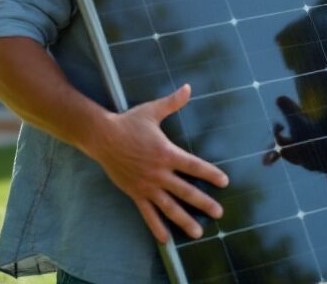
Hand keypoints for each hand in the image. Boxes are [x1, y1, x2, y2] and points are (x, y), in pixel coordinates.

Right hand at [84, 84, 229, 243]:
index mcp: (167, 153)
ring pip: (169, 207)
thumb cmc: (129, 123)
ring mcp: (147, 186)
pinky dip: (157, 227)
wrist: (101, 137)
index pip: (194, 166)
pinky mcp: (135, 193)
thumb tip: (188, 87)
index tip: (225, 182)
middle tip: (219, 213)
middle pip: (186, 191)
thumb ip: (173, 102)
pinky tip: (166, 240)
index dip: (211, 174)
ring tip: (198, 232)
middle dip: (204, 203)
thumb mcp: (152, 111)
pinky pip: (148, 214)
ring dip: (184, 221)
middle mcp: (159, 173)